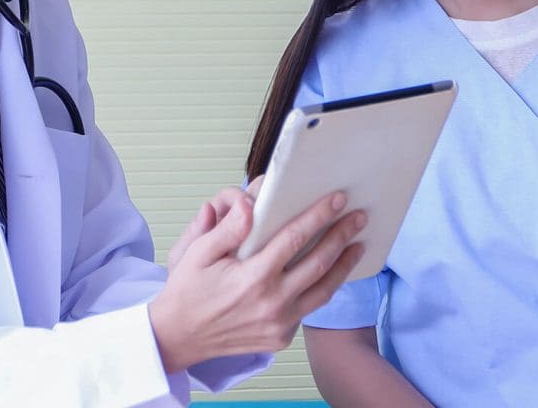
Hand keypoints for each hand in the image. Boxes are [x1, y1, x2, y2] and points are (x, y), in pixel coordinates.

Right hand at [149, 190, 366, 372]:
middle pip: (319, 263)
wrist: (178, 338)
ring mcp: (279, 324)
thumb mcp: (196, 253)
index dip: (319, 216)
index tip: (338, 199)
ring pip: (323, 290)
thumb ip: (227, 229)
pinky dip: (324, 288)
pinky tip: (331, 271)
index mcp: (252, 277)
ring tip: (358, 244)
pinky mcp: (280, 337)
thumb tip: (250, 205)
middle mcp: (272, 302)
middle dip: (342, 236)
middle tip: (359, 217)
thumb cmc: (188, 291)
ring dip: (343, 265)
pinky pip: (309, 308)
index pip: (295, 239)